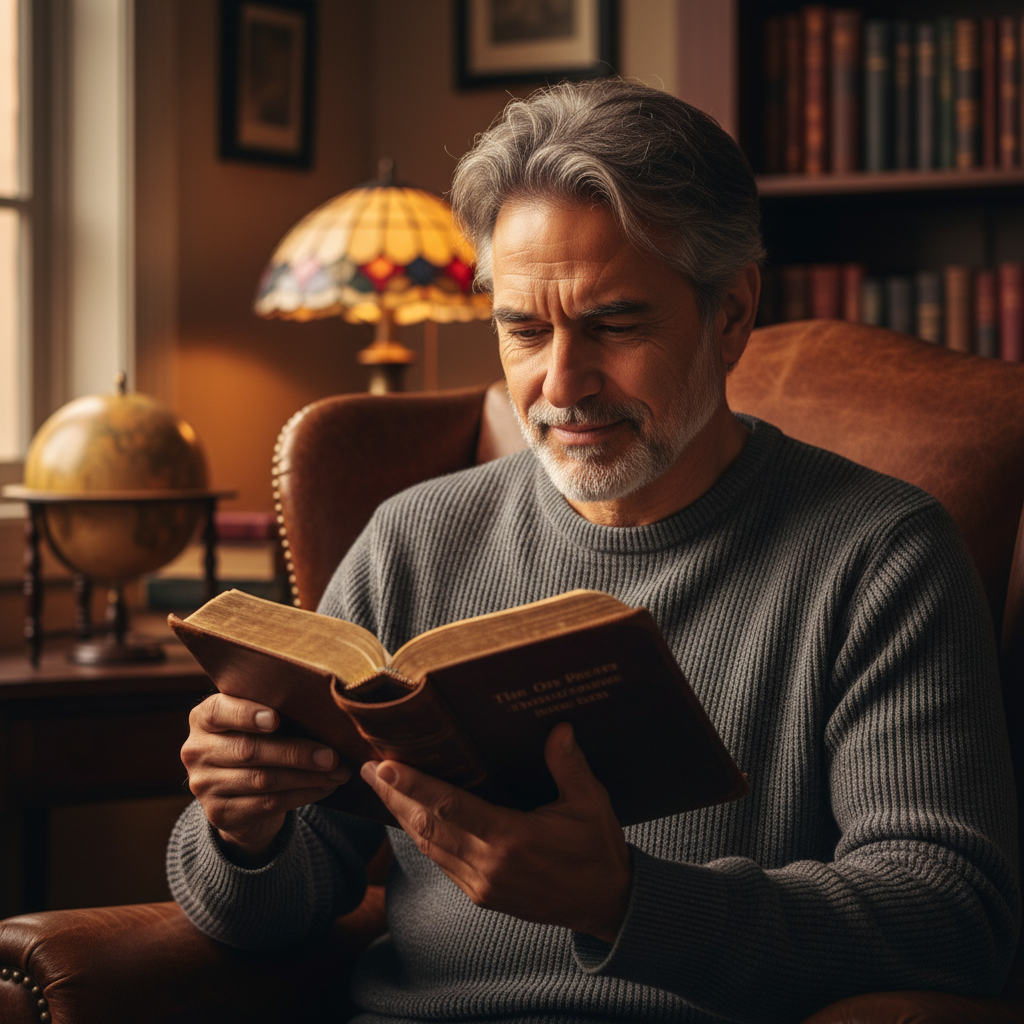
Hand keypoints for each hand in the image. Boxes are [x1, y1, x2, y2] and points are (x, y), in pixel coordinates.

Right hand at [182, 693, 349, 859]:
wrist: (238, 794)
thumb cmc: (259, 742)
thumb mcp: (258, 723)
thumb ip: (276, 712)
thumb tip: (325, 713)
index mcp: (204, 718)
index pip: (219, 711)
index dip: (247, 714)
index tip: (276, 718)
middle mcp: (197, 751)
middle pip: (249, 750)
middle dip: (296, 752)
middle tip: (332, 755)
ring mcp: (204, 785)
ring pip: (262, 780)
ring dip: (306, 777)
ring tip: (336, 772)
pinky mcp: (219, 813)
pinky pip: (267, 804)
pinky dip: (302, 795)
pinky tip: (324, 787)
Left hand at [360, 722, 630, 941]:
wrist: (606, 905)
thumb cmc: (597, 850)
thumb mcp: (591, 804)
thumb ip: (569, 766)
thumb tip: (558, 728)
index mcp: (512, 839)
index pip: (451, 807)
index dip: (415, 786)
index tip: (385, 766)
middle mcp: (489, 865)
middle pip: (427, 826)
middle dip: (394, 796)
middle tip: (368, 768)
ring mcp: (481, 884)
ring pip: (429, 846)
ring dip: (402, 816)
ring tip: (381, 787)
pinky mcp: (481, 895)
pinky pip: (441, 861)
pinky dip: (422, 837)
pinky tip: (411, 818)